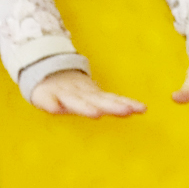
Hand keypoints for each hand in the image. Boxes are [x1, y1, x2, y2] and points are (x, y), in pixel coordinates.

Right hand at [31, 69, 145, 117]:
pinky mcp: (45, 96)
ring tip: (96, 114)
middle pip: (98, 101)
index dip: (125, 104)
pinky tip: (54, 109)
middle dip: (111, 106)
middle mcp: (80, 95)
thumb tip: (143, 108)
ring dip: (85, 107)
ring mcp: (62, 95)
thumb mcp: (91, 95)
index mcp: (92, 95)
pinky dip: (51, 104)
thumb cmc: (71, 90)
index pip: (112, 99)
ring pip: (75, 102)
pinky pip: (47, 102)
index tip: (142, 109)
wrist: (44, 73)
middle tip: (126, 111)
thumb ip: (113, 102)